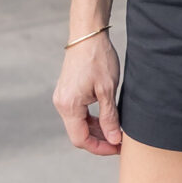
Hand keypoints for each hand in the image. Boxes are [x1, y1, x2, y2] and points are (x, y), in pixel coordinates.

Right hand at [53, 29, 122, 155]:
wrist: (88, 34)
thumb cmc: (98, 58)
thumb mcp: (108, 90)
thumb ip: (109, 117)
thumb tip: (114, 140)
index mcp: (69, 106)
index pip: (81, 139)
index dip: (100, 147)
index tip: (117, 148)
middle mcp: (61, 104)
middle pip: (78, 133)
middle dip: (99, 140)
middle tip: (120, 142)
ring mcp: (62, 97)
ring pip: (79, 124)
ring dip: (96, 130)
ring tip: (116, 130)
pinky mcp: (67, 91)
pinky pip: (78, 113)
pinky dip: (91, 119)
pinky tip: (106, 118)